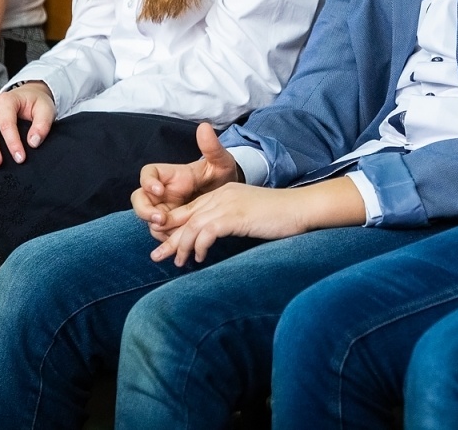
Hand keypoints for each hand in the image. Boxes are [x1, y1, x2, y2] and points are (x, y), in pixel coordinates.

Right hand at [131, 122, 238, 232]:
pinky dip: (167, 237)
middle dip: (145, 210)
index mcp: (169, 175)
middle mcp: (162, 192)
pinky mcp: (171, 225)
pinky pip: (161, 233)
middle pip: (139, 199)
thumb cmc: (222, 175)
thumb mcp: (220, 162)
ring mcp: (165, 209)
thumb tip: (204, 126)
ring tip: (171, 232)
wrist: (230, 198)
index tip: (159, 190)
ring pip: (148, 219)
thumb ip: (212, 148)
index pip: (148, 174)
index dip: (148, 182)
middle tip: (160, 219)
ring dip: (155, 226)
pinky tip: (181, 240)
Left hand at [149, 184, 326, 266]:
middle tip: (156, 256)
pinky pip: (207, 232)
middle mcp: (222, 196)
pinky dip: (199, 246)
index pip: (191, 210)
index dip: (175, 228)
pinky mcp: (236, 216)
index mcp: (224, 194)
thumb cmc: (279, 216)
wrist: (301, 209)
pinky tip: (199, 258)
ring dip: (181, 246)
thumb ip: (230, 222)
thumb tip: (213, 240)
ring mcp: (228, 204)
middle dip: (169, 238)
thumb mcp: (248, 216)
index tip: (165, 246)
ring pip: (193, 225)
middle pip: (186, 217)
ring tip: (177, 263)